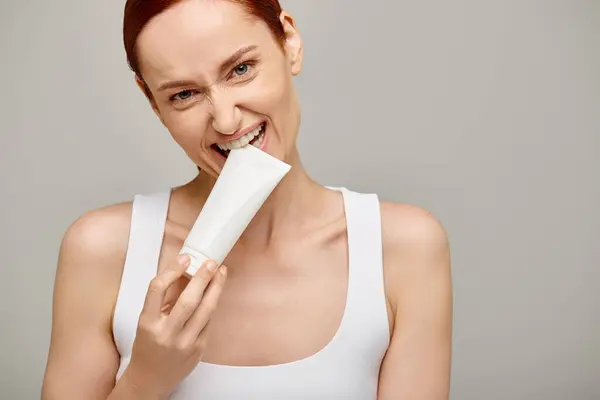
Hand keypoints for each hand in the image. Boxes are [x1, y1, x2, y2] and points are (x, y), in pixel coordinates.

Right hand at [124, 255, 226, 397]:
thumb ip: (165, 297)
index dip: (172, 270)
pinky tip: (215, 293)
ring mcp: (185, 344)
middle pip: (188, 300)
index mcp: (148, 324)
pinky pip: (209, 322)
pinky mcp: (199, 349)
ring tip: (220, 273)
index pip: (157, 290)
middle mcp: (166, 334)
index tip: (185, 258)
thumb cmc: (148, 345)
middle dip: (203, 278)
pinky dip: (212, 305)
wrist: (150, 379)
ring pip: (206, 311)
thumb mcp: (148, 320)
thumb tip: (185, 270)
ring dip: (216, 288)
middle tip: (211, 263)